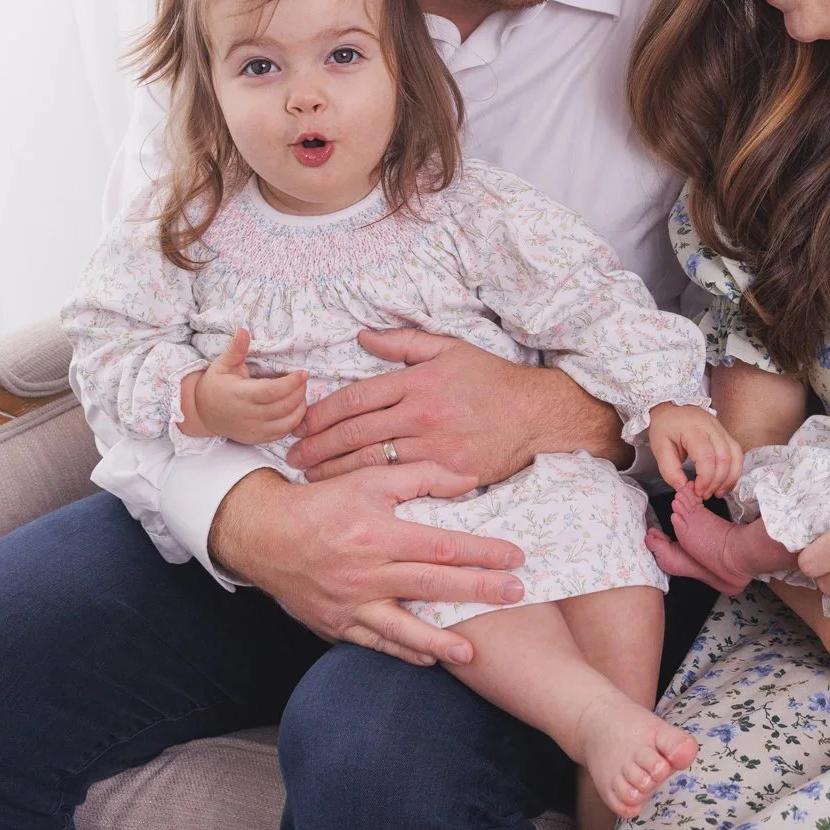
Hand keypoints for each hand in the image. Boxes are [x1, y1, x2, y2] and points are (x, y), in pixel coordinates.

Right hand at [183, 328, 306, 444]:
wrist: (203, 414)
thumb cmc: (215, 385)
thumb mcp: (222, 364)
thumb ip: (236, 349)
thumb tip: (243, 329)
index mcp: (240, 395)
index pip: (271, 392)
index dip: (291, 383)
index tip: (304, 373)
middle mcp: (247, 415)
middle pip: (283, 407)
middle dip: (299, 392)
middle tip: (303, 379)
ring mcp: (253, 430)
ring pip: (287, 422)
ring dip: (300, 407)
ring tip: (300, 392)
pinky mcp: (257, 439)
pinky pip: (283, 433)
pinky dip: (294, 420)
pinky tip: (294, 406)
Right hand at [207, 463, 527, 665]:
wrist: (263, 535)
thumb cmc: (322, 502)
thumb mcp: (368, 478)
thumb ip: (422, 476)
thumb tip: (471, 480)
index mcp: (377, 534)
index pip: (442, 545)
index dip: (482, 552)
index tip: (515, 557)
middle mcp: (365, 573)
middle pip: (431, 585)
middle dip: (478, 591)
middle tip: (516, 595)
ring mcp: (349, 603)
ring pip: (401, 627)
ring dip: (439, 641)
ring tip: (471, 653)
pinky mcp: (335, 624)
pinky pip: (374, 643)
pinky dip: (402, 651)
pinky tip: (428, 657)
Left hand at [286, 328, 625, 482]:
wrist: (536, 414)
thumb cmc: (492, 380)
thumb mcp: (450, 349)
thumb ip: (403, 343)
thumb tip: (363, 337)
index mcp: (416, 381)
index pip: (354, 398)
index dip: (321, 413)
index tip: (300, 424)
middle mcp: (420, 413)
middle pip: (353, 433)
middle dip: (317, 446)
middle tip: (292, 457)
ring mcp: (433, 446)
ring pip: (370, 462)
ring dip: (335, 471)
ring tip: (311, 478)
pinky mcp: (448, 472)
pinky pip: (400, 483)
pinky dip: (371, 488)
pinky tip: (353, 493)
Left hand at [647, 403, 743, 496]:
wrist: (670, 408)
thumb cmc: (665, 427)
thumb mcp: (659, 448)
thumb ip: (670, 470)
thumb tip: (683, 488)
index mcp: (692, 429)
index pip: (707, 456)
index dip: (705, 478)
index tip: (697, 491)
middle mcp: (711, 427)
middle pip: (724, 457)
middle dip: (717, 481)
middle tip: (705, 494)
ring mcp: (721, 429)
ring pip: (735, 455)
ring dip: (730, 478)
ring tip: (718, 492)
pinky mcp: (725, 434)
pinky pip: (737, 453)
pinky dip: (734, 470)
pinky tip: (725, 482)